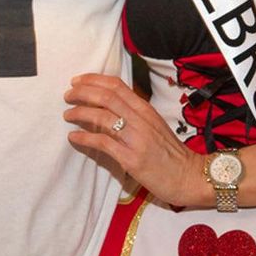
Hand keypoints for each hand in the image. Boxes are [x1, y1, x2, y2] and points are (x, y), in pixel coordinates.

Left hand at [64, 73, 205, 207]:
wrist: (188, 176)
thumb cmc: (169, 152)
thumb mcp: (154, 125)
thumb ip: (134, 115)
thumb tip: (107, 108)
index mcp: (145, 109)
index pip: (116, 85)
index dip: (93, 80)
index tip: (76, 81)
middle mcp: (141, 119)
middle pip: (107, 97)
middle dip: (82, 93)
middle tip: (67, 95)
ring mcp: (136, 138)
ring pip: (103, 117)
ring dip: (80, 113)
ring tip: (67, 114)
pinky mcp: (131, 158)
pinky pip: (103, 143)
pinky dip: (85, 137)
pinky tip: (73, 137)